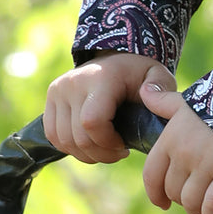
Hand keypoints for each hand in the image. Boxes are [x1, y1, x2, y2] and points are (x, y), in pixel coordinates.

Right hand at [44, 51, 174, 164]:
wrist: (116, 59)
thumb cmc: (139, 74)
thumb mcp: (157, 75)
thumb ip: (161, 87)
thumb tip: (148, 95)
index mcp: (102, 77)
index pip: (92, 122)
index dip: (107, 143)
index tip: (124, 145)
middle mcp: (75, 81)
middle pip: (78, 137)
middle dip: (100, 153)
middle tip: (118, 152)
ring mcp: (59, 88)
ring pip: (64, 141)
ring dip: (86, 154)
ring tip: (106, 148)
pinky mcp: (51, 96)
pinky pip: (53, 136)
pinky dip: (71, 148)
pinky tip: (90, 143)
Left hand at [140, 82, 212, 213]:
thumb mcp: (188, 101)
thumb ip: (163, 102)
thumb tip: (143, 90)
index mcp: (171, 137)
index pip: (151, 176)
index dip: (155, 195)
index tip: (162, 203)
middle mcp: (185, 152)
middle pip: (173, 192)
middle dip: (183, 198)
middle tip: (196, 192)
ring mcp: (208, 164)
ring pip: (191, 203)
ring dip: (197, 209)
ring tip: (206, 202)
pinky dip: (212, 212)